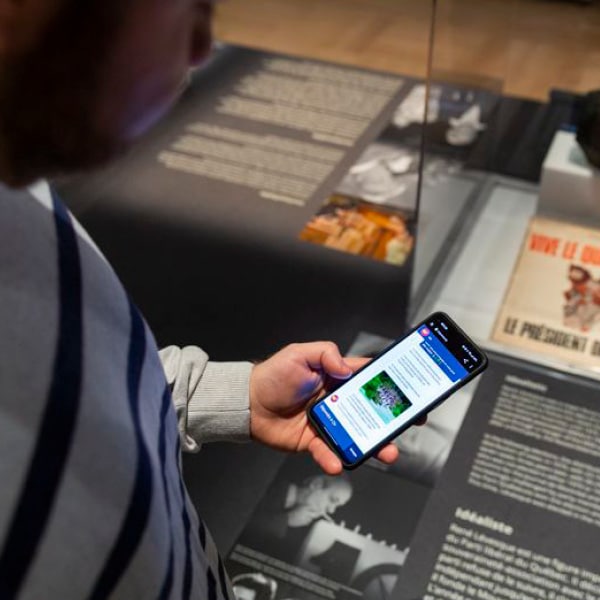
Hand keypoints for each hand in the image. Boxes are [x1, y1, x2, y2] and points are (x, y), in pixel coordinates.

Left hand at [249, 341, 399, 474]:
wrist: (248, 403)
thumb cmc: (273, 375)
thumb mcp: (299, 354)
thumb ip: (325, 353)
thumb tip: (347, 367)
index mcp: (338, 378)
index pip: (371, 378)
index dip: (392, 384)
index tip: (412, 391)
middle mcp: (338, 401)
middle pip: (372, 411)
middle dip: (394, 419)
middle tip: (412, 423)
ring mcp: (329, 423)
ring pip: (357, 436)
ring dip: (374, 445)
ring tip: (388, 453)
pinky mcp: (314, 442)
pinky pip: (328, 452)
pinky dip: (334, 458)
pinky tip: (338, 462)